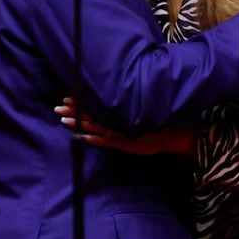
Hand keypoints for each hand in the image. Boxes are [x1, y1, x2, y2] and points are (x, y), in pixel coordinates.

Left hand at [54, 99, 194, 155]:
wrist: (179, 134)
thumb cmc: (163, 121)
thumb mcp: (145, 111)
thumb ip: (132, 104)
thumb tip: (117, 93)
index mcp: (123, 112)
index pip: (98, 106)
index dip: (82, 102)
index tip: (68, 97)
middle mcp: (121, 121)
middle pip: (94, 115)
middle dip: (76, 111)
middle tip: (58, 106)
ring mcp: (123, 133)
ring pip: (97, 127)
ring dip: (79, 123)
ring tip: (63, 120)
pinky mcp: (127, 144)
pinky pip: (107, 142)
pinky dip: (94, 140)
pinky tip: (81, 138)